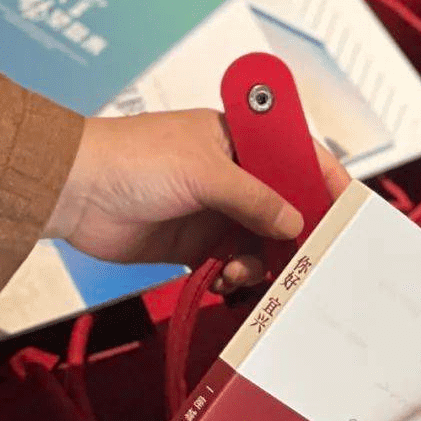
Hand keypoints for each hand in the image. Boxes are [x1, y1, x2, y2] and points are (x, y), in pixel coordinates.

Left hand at [44, 109, 349, 293]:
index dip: (325, 181)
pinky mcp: (198, 245)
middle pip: (286, 208)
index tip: (350, 208)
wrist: (71, 193)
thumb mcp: (203, 172)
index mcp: (239, 140)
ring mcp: (216, 212)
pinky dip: (238, 277)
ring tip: (244, 270)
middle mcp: (233, 175)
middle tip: (308, 258)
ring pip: (263, 243)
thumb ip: (255, 199)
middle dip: (297, 235)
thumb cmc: (127, 159)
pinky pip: (235, 265)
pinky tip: (225, 280)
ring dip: (261, 262)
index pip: (297, 156)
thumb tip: (294, 223)